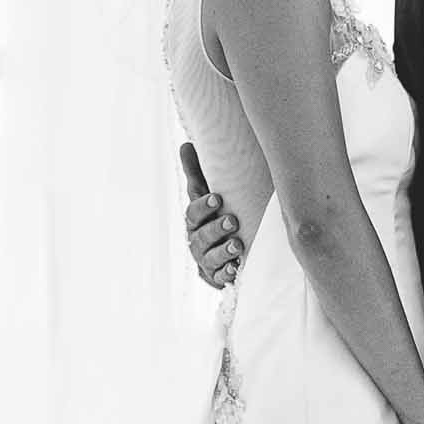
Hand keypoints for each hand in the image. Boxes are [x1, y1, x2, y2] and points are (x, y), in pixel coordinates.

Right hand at [180, 143, 240, 289]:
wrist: (222, 248)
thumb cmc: (214, 216)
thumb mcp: (206, 195)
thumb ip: (196, 173)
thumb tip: (185, 144)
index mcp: (195, 221)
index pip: (193, 213)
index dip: (203, 206)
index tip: (217, 198)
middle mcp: (197, 241)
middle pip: (202, 236)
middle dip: (216, 229)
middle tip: (232, 221)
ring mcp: (206, 261)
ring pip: (211, 258)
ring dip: (223, 252)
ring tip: (237, 245)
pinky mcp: (216, 277)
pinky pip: (219, 278)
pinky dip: (227, 273)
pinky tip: (236, 268)